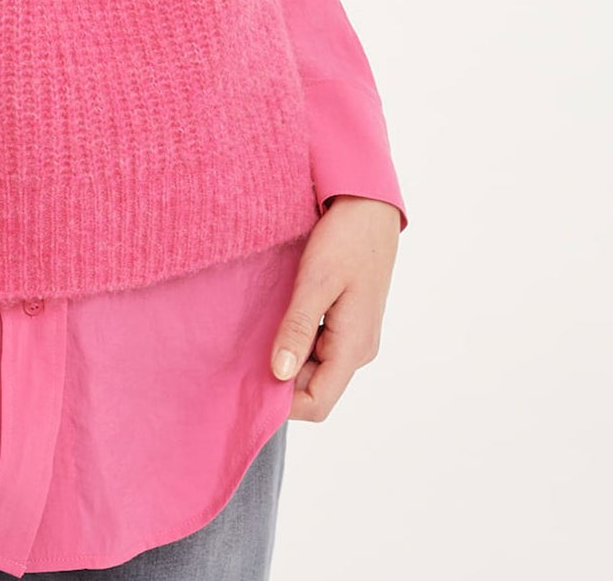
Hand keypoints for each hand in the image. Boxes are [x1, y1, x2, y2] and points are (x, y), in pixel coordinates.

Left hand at [269, 196, 401, 420]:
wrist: (370, 208)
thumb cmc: (345, 240)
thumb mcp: (316, 282)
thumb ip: (298, 329)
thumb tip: (278, 374)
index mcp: (354, 347)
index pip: (318, 403)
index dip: (284, 404)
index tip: (249, 384)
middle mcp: (358, 350)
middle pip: (314, 387)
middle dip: (280, 379)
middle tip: (243, 356)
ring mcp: (355, 336)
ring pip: (315, 367)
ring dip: (287, 357)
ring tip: (256, 334)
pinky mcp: (348, 321)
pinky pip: (319, 346)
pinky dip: (296, 341)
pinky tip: (276, 319)